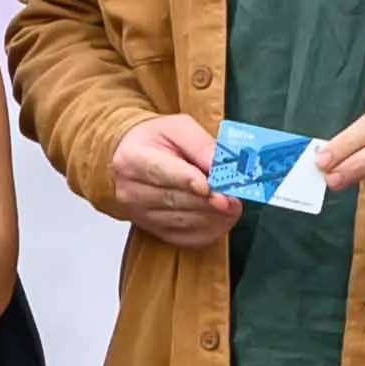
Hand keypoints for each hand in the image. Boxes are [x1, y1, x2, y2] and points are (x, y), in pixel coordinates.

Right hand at [102, 114, 239, 246]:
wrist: (131, 157)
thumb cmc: (156, 140)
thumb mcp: (179, 128)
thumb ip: (201, 145)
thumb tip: (222, 165)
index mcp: (132, 159)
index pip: (161, 172)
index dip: (189, 181)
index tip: (212, 187)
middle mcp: (130, 191)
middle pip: (175, 199)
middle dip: (209, 200)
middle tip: (234, 196)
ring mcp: (139, 214)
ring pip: (183, 220)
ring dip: (213, 215)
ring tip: (233, 204)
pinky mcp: (153, 230)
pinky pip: (186, 237)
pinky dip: (209, 230)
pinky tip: (222, 218)